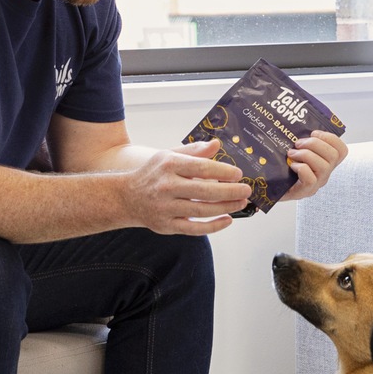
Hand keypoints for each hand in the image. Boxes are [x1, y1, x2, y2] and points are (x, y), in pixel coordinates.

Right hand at [127, 139, 251, 234]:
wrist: (125, 198)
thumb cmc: (152, 175)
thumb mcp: (169, 156)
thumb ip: (194, 151)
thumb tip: (216, 144)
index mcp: (169, 165)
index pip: (202, 168)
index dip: (223, 172)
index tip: (238, 174)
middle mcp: (166, 187)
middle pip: (205, 191)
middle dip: (230, 192)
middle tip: (246, 190)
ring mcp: (166, 208)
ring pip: (202, 211)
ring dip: (226, 208)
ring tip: (241, 203)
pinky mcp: (166, 226)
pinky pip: (194, 229)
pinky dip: (213, 226)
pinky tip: (227, 220)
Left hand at [276, 130, 348, 202]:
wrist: (271, 188)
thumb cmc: (284, 169)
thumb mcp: (296, 151)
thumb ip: (301, 141)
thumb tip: (295, 124)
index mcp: (325, 162)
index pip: (341, 150)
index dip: (331, 138)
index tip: (314, 133)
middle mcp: (325, 173)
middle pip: (333, 155)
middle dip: (315, 144)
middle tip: (298, 143)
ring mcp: (317, 184)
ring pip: (323, 166)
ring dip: (306, 155)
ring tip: (292, 153)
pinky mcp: (306, 191)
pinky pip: (311, 178)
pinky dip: (301, 168)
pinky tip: (291, 166)